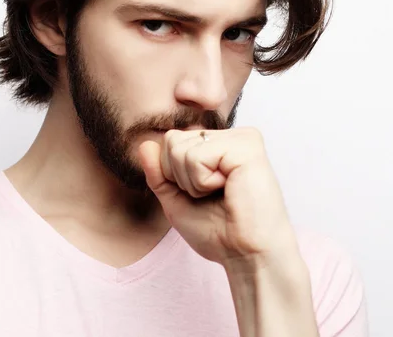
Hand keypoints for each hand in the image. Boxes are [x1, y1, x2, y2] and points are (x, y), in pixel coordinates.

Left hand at [138, 127, 298, 269]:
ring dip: (193, 183)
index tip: (203, 196)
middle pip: (172, 140)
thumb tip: (144, 144)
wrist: (247, 255)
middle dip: (181, 178)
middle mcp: (232, 136)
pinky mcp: (247, 147)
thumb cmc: (220, 232)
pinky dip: (203, 182)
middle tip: (213, 196)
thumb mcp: (177, 201)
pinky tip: (228, 190)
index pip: (171, 141)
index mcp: (220, 145)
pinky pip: (197, 156)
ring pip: (180, 148)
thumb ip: (159, 173)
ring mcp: (241, 138)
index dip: (173, 176)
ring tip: (222, 194)